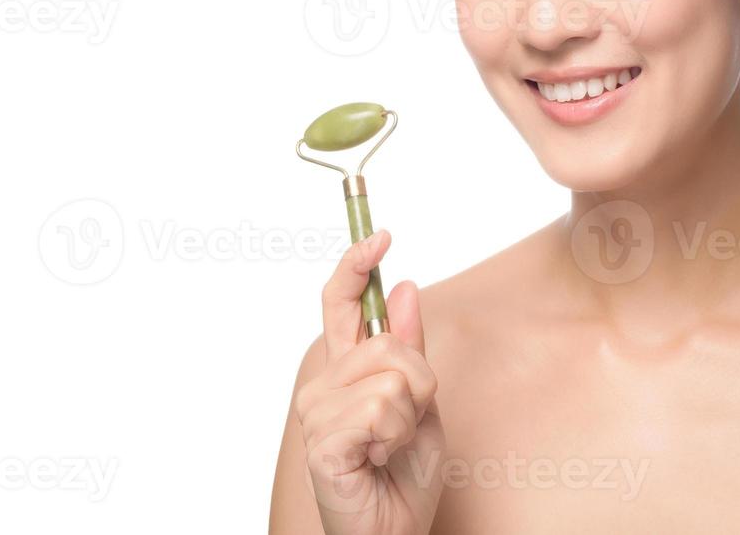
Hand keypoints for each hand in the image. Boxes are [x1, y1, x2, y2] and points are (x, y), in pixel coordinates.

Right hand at [291, 230, 445, 534]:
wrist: (393, 534)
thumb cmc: (403, 479)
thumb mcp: (421, 405)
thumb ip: (410, 350)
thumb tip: (406, 287)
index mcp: (346, 372)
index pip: (342, 304)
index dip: (356, 266)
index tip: (380, 235)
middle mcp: (324, 385)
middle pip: (389, 344)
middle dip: (420, 384)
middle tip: (407, 427)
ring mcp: (317, 412)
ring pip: (391, 378)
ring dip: (410, 419)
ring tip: (391, 449)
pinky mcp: (322, 439)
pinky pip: (380, 410)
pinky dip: (396, 439)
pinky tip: (379, 462)